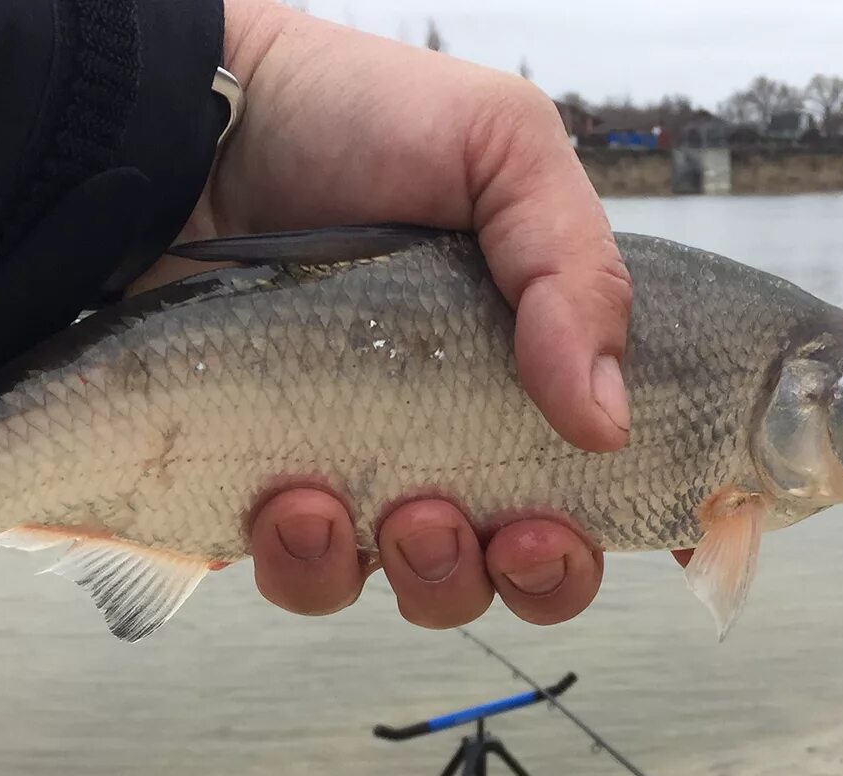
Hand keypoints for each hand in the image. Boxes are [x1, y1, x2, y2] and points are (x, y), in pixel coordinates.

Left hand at [146, 2, 639, 626]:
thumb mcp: (500, 148)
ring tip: (397, 508)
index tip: (652, 534)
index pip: (616, 479)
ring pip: (428, 587)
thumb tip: (609, 419)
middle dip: (538, 574)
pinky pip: (308, 581)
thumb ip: (574, 267)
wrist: (190, 128)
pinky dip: (312, 565)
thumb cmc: (352, 120)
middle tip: (515, 529)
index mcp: (536, 366)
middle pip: (532, 568)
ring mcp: (367, 474)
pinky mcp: (271, 497)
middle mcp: (461, 436)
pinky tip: (295, 503)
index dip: (647, 527)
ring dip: (432, 573)